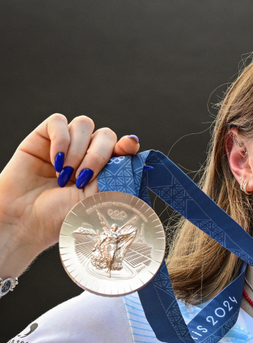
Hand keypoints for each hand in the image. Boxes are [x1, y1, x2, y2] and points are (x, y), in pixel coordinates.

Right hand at [0, 114, 139, 275]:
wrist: (27, 221)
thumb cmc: (63, 216)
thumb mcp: (98, 198)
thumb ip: (116, 174)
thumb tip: (134, 149)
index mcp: (105, 171)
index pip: (123, 148)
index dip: (128, 145)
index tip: (129, 147)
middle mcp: (87, 156)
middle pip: (106, 134)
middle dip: (97, 155)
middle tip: (83, 179)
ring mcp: (67, 145)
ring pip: (84, 124)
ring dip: (77, 150)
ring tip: (66, 175)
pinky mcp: (44, 138)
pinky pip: (58, 121)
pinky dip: (60, 139)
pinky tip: (55, 161)